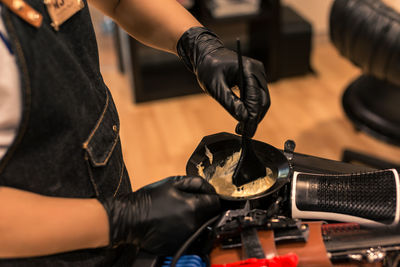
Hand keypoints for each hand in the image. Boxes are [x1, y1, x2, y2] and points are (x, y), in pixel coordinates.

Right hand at [100, 176, 219, 254]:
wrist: (129, 219)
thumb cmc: (148, 200)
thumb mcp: (172, 182)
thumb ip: (195, 183)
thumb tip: (210, 188)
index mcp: (193, 207)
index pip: (215, 203)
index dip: (211, 197)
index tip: (204, 196)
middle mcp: (192, 224)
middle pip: (209, 215)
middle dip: (203, 208)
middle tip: (187, 203)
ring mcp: (186, 236)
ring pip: (200, 225)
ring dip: (194, 218)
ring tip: (177, 212)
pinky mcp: (179, 244)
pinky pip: (189, 235)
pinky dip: (185, 228)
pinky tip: (172, 223)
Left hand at [177, 27, 269, 136]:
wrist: (206, 55)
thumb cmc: (208, 68)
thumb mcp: (215, 87)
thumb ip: (229, 102)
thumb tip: (243, 118)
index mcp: (248, 69)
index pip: (255, 96)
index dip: (252, 115)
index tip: (247, 130)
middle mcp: (257, 71)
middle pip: (262, 100)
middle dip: (254, 118)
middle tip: (244, 133)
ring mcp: (257, 75)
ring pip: (261, 101)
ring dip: (253, 116)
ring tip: (242, 129)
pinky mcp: (254, 80)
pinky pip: (256, 97)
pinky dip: (251, 109)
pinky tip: (242, 119)